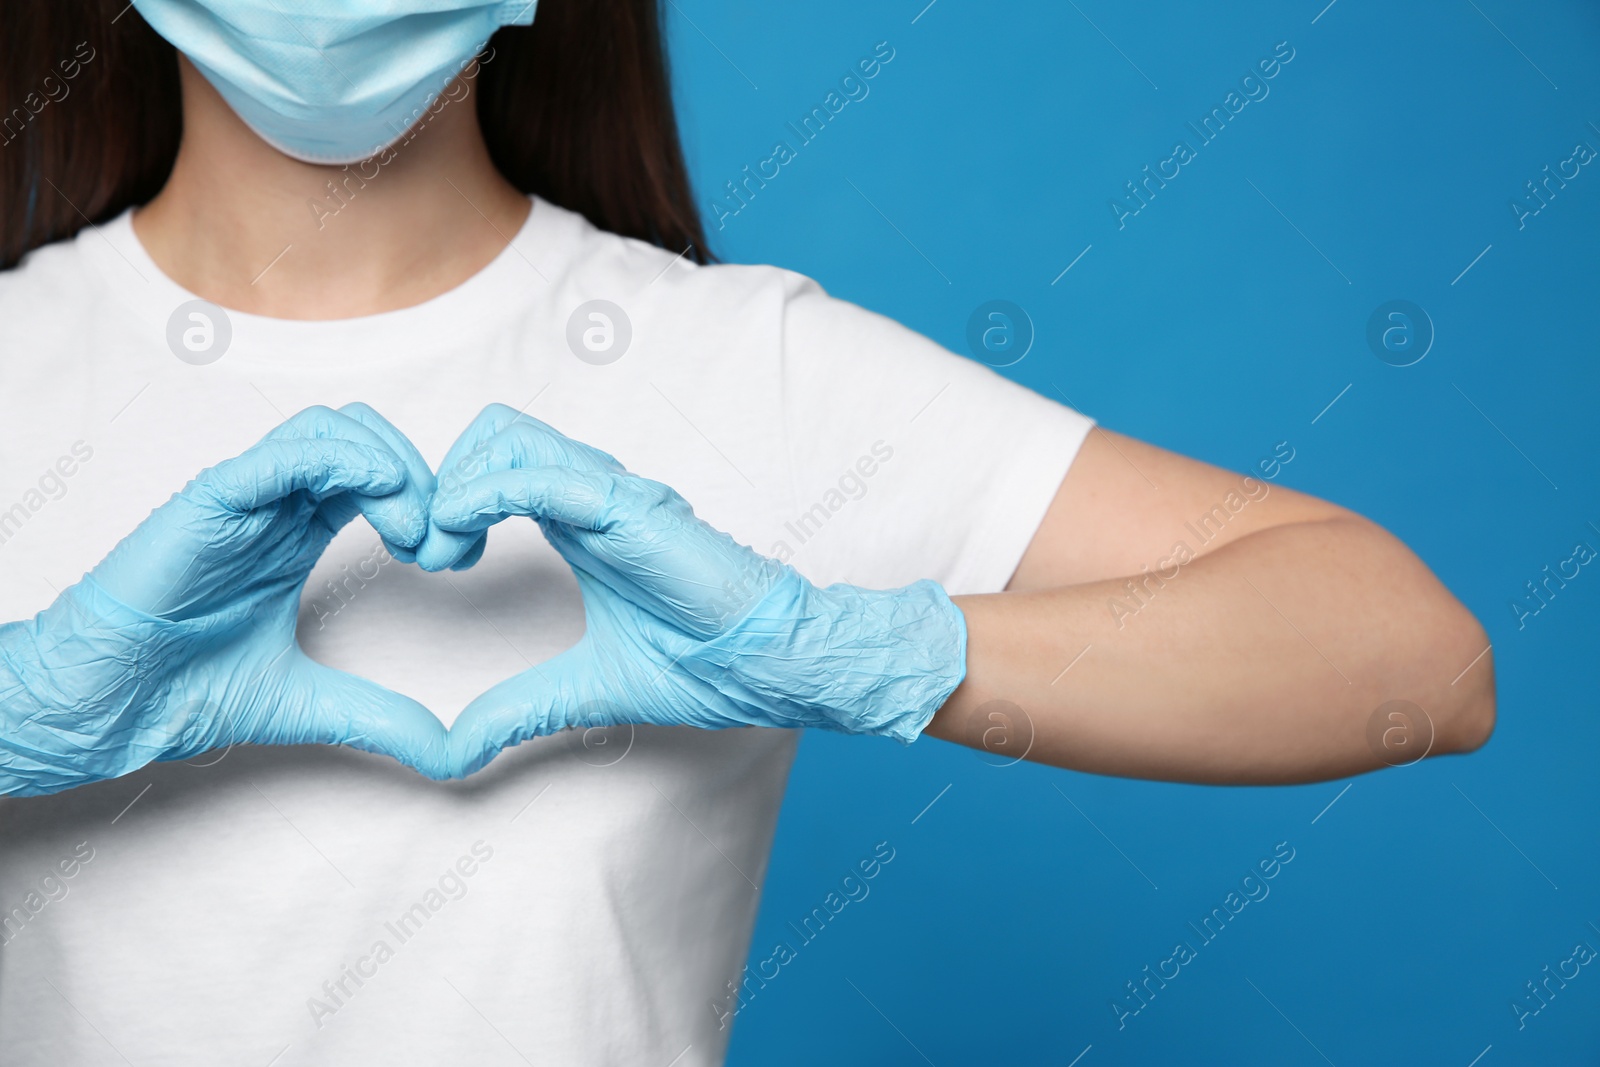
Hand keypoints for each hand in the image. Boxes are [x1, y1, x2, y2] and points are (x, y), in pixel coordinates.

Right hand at [0, 405, 449, 796]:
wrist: (112, 705)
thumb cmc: (186, 688)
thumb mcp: (310, 703)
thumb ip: (379, 717)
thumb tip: (447, 751)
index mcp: (300, 533)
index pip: (380, 478)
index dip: (429, 504)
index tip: (454, 560)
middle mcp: (277, 506)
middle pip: (366, 440)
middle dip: (421, 481)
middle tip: (440, 544)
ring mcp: (244, 499)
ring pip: (329, 431)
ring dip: (388, 466)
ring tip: (411, 529)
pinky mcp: (210, 504)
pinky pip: (277, 457)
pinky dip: (336, 459)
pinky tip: (375, 491)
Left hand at [422, 405, 968, 776]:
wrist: (770, 665)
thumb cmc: (702, 663)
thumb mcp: (582, 689)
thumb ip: (517, 708)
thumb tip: (453, 752)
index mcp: (580, 522)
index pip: (497, 462)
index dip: (450, 498)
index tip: (432, 562)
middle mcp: (592, 495)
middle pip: (493, 431)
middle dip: (442, 480)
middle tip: (430, 552)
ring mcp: (611, 496)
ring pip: (507, 437)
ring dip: (455, 485)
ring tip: (445, 553)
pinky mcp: (627, 511)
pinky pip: (539, 477)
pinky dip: (484, 495)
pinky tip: (463, 544)